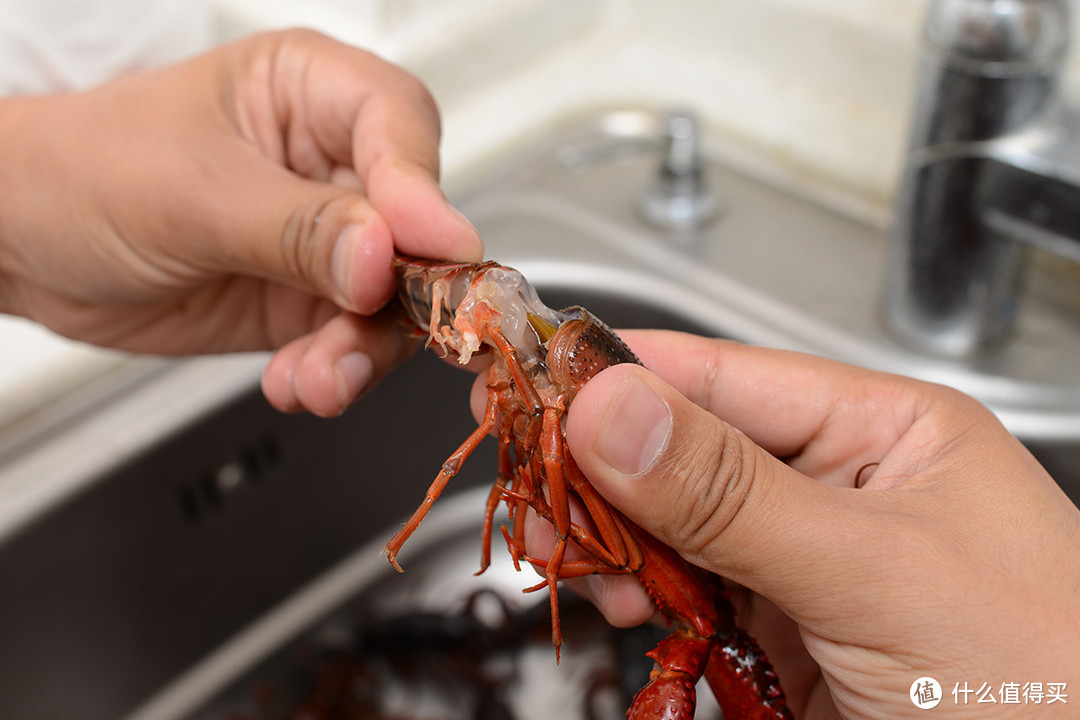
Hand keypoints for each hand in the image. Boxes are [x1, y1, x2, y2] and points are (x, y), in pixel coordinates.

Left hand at [0, 29, 481, 416]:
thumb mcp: (190, 193)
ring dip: (363, 350)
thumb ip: (295, 227)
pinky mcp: (308, 303)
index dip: (422, 188)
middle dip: (401, 291)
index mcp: (309, 93)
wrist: (21, 248)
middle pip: (417, 225)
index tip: (430, 247)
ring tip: (317, 378)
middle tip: (369, 327)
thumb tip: (382, 256)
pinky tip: (297, 383)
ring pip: (394, 299)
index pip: (399, 126)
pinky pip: (353, 344)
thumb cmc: (83, 173)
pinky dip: (334, 374)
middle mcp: (331, 166)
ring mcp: (327, 241)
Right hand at [559, 331, 1079, 717]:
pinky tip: (621, 605)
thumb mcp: (873, 571)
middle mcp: (839, 487)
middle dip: (601, 470)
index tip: (532, 380)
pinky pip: (685, 596)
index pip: (723, 376)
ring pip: (673, 528)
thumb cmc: (1041, 683)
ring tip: (565, 555)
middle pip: (684, 451)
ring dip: (611, 541)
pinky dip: (640, 599)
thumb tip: (612, 408)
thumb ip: (730, 493)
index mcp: (882, 431)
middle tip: (532, 486)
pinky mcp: (782, 635)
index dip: (620, 373)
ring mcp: (806, 564)